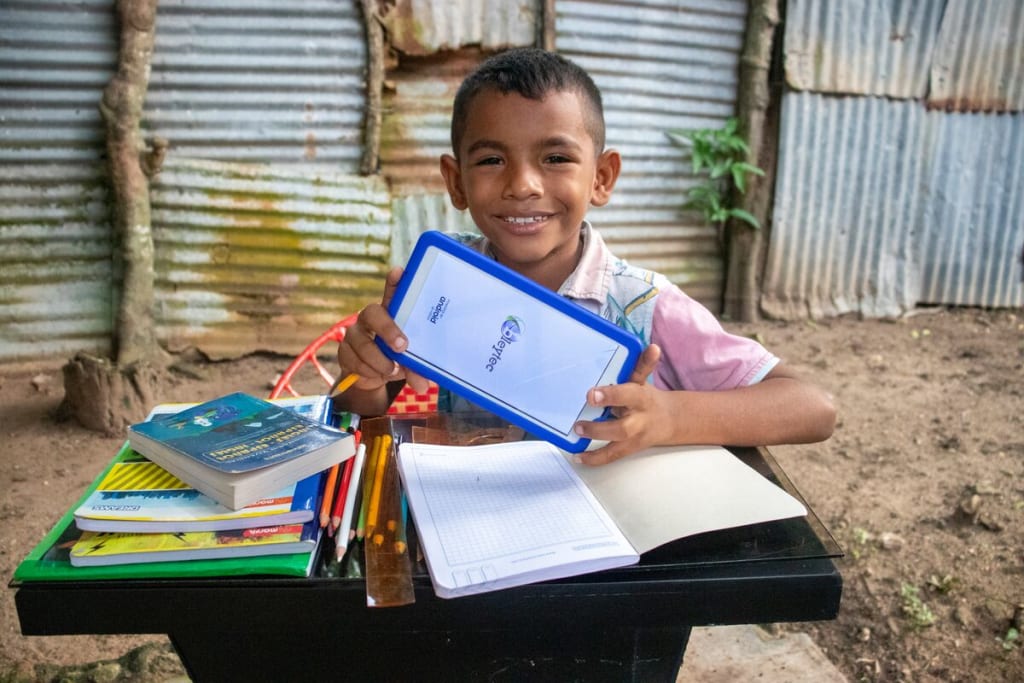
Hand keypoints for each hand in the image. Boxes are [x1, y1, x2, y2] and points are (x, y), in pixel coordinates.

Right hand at [336, 267, 429, 393]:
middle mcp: (371, 317)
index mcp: (391, 313)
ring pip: (363, 344)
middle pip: (373, 313)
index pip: (392, 291)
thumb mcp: (409, 360)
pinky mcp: (344, 351)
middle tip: (402, 346)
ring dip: (380, 361)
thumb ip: (416, 368)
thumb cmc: (396, 358)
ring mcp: (355, 333)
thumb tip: (423, 384)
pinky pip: (356, 362)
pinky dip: (370, 372)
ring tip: (393, 370)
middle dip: (388, 330)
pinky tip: (378, 374)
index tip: (399, 272)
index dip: (395, 281)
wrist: (372, 376)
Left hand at [572, 344, 670, 465]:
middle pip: (622, 428)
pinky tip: (578, 456)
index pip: (628, 395)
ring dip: (595, 440)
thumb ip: (642, 365)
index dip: (611, 395)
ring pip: (617, 443)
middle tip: (578, 421)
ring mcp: (634, 437)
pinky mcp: (629, 448)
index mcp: (641, 398)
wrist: (670, 420)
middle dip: (600, 426)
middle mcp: (638, 420)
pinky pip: (612, 456)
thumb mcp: (643, 380)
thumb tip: (651, 348)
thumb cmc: (647, 398)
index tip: (592, 394)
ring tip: (577, 431)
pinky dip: (594, 458)